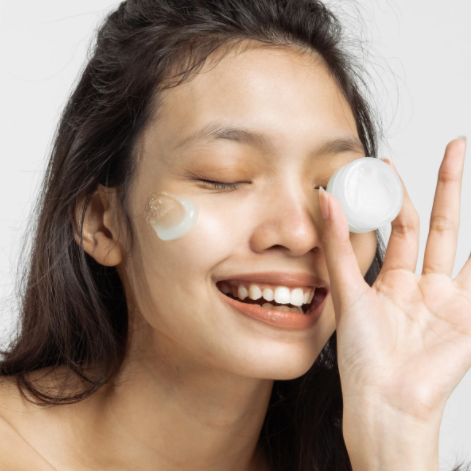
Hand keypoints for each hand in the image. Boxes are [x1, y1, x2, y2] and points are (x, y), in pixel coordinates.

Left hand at [318, 138, 470, 423]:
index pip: (400, 226)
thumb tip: (324, 199)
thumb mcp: (347, 291)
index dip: (396, 195)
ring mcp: (449, 299)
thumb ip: (338, 246)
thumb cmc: (361, 355)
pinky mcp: (470, 317)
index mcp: (392, 280)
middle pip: (439, 224)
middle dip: (448, 185)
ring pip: (464, 243)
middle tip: (455, 146)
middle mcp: (422, 285)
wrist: (384, 401)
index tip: (389, 164)